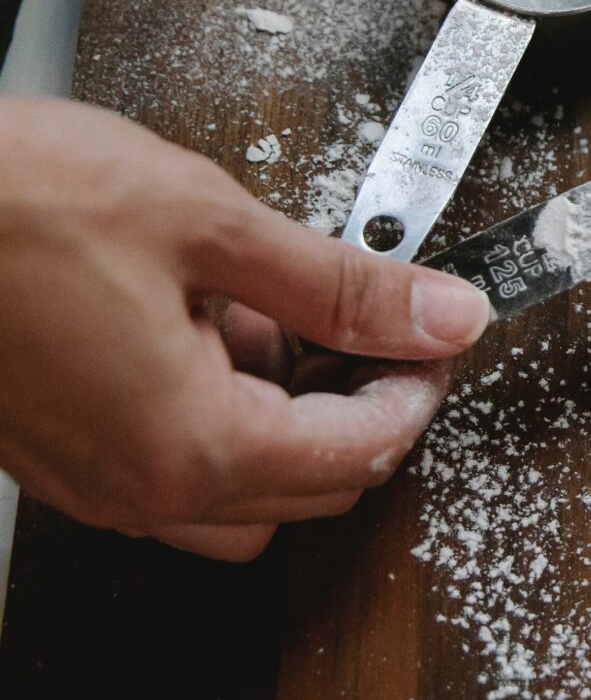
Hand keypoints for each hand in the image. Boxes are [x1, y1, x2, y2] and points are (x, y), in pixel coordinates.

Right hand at [0, 100, 489, 560]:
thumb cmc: (10, 204)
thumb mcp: (207, 222)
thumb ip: (339, 284)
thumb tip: (439, 314)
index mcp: (192, 444)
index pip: (362, 454)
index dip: (419, 387)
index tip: (439, 329)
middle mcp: (139, 489)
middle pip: (312, 492)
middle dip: (363, 410)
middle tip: (381, 319)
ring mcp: (89, 482)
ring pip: (239, 495)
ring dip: (286, 423)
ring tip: (279, 313)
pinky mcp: (54, 455)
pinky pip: (167, 470)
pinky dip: (214, 416)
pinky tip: (203, 320)